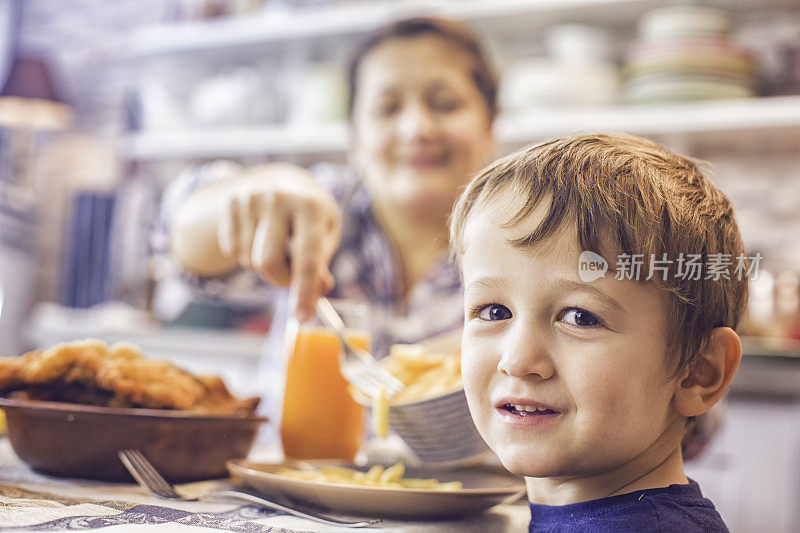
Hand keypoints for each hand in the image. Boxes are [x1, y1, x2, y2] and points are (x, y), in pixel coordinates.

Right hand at [216, 163, 341, 320]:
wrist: (285, 182)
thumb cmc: (311, 218)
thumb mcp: (325, 235)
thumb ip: (321, 263)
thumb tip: (319, 288)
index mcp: (311, 207)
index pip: (306, 258)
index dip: (304, 291)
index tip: (302, 316)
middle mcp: (279, 198)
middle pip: (267, 262)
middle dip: (280, 280)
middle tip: (290, 277)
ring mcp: (251, 198)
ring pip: (249, 260)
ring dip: (264, 266)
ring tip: (277, 245)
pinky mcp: (231, 202)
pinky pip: (232, 250)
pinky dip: (246, 254)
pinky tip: (259, 236)